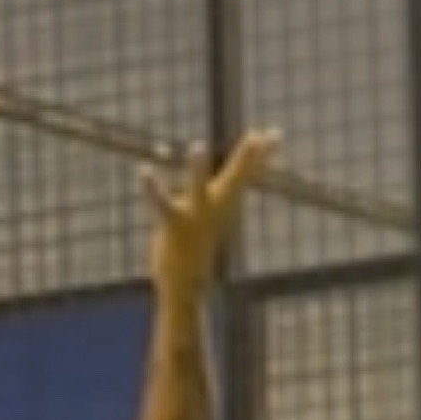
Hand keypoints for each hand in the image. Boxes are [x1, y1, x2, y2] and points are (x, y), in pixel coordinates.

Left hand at [145, 131, 279, 294]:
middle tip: (258, 135)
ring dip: (197, 169)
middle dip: (246, 157)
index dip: (261, 154)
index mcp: (224, 202)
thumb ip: (216, 195)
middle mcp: (213, 207)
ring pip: (197, 188)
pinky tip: (145, 171)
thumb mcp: (213, 215)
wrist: (185, 286)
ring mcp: (194, 216)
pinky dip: (152, 189)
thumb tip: (223, 181)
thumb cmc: (197, 244)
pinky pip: (161, 204)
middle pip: (234, 177)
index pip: (247, 173)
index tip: (275, 133)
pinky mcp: (173, 225)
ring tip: (197, 145)